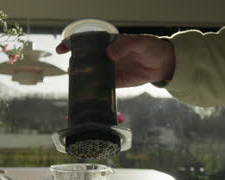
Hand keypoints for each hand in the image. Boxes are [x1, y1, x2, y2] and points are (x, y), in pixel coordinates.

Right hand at [56, 34, 174, 87]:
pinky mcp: (115, 82)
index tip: (61, 49)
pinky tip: (87, 94)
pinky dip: (94, 90)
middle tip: (71, 70)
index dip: (72, 44)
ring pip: (91, 74)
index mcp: (108, 42)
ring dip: (82, 78)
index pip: (86, 41)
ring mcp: (108, 69)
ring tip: (76, 83)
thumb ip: (124, 46)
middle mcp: (105, 56)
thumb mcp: (139, 42)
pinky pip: (101, 86)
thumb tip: (109, 54)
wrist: (163, 64)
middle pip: (85, 59)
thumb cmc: (151, 48)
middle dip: (75, 64)